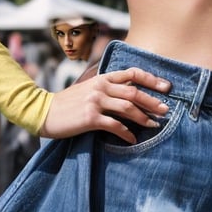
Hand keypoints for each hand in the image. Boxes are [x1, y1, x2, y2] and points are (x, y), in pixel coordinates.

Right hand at [40, 67, 171, 141]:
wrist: (44, 112)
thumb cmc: (68, 103)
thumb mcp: (88, 88)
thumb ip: (106, 87)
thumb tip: (130, 93)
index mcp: (102, 77)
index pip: (132, 73)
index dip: (151, 79)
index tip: (167, 87)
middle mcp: (100, 87)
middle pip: (134, 92)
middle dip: (152, 101)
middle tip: (166, 110)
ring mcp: (95, 101)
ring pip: (127, 108)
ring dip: (143, 118)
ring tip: (154, 125)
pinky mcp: (90, 117)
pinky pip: (114, 125)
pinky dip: (126, 133)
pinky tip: (132, 139)